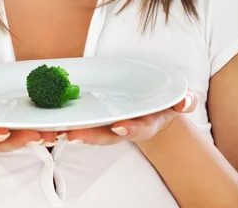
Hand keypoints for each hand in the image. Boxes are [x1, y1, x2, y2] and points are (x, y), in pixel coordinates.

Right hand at [0, 99, 57, 152]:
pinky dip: (43, 127)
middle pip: (5, 142)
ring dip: (38, 136)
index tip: (2, 131)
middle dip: (21, 140)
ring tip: (54, 133)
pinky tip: (59, 124)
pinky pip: (28, 126)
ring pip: (20, 137)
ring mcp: (0, 132)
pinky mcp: (12, 124)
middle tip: (38, 135)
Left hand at [57, 89, 198, 145]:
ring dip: (71, 132)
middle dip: (88, 137)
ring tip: (55, 131)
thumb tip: (186, 100)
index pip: (136, 129)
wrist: (151, 110)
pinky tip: (51, 120)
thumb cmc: (163, 104)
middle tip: (71, 135)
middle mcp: (122, 128)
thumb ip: (184, 101)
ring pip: (88, 131)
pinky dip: (66, 123)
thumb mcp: (178, 101)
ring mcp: (107, 125)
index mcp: (142, 124)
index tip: (119, 126)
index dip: (128, 128)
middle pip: (104, 136)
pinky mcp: (95, 118)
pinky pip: (80, 122)